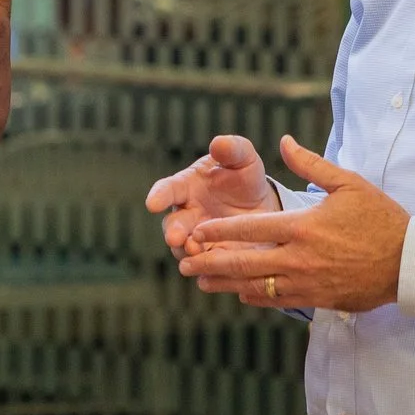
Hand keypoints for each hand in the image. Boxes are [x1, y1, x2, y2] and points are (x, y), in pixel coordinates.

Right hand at [144, 135, 276, 258]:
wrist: (262, 208)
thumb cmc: (244, 178)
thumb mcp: (244, 160)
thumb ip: (233, 150)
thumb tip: (220, 143)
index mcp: (187, 186)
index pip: (168, 190)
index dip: (159, 196)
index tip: (152, 203)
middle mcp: (187, 215)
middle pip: (172, 225)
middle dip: (173, 232)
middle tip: (176, 238)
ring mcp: (197, 239)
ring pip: (184, 251)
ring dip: (188, 253)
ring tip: (197, 253)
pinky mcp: (212, 259)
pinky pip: (205, 268)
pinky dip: (207, 270)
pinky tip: (214, 270)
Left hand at [178, 136, 408, 312]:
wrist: (409, 262)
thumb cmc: (380, 217)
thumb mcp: (348, 183)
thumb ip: (311, 163)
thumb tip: (284, 141)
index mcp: (304, 227)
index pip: (251, 230)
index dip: (219, 232)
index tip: (196, 232)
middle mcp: (300, 258)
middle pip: (245, 263)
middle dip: (211, 263)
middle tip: (185, 262)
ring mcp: (308, 282)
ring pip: (256, 287)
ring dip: (226, 284)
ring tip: (201, 282)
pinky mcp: (318, 299)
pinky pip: (278, 301)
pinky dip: (255, 298)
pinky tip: (240, 294)